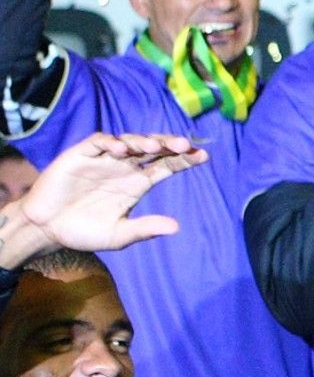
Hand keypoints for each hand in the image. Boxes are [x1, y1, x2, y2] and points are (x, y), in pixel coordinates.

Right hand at [3, 133, 201, 265]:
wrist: (45, 229)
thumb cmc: (83, 231)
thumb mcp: (118, 235)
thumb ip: (144, 229)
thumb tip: (176, 227)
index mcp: (138, 182)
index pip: (168, 165)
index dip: (185, 159)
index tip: (204, 155)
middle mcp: (125, 167)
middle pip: (153, 148)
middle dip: (169, 144)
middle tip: (185, 145)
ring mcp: (104, 159)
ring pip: (130, 141)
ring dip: (143, 141)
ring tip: (156, 146)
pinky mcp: (81, 155)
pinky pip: (99, 143)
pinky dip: (111, 143)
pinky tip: (121, 150)